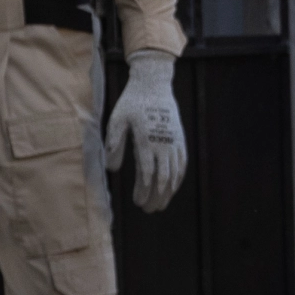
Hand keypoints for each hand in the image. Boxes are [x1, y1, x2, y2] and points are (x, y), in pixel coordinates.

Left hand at [104, 50, 188, 212]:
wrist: (154, 85)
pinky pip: (182, 164)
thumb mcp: (117, 120)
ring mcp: (174, 142)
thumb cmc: (132, 102)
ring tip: (159, 205)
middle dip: (156, 197)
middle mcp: (164, 144)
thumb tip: (112, 169)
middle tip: (148, 210)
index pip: (148, 174)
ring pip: (175, 174)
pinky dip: (178, 179)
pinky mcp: (180, 140)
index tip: (137, 203)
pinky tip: (172, 188)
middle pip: (163, 179)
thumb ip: (115, 144)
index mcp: (147, 141)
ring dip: (168, 192)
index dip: (144, 191)